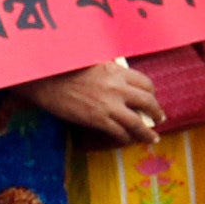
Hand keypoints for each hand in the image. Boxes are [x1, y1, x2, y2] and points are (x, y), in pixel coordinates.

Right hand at [24, 60, 164, 143]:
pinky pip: (119, 132)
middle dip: (156, 113)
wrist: (45, 80)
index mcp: (118, 72)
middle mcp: (118, 88)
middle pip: (148, 102)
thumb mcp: (93, 63)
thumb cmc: (64, 69)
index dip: (151, 93)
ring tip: (152, 138)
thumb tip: (120, 79)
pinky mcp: (98, 119)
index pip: (146, 83)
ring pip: (138, 122)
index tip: (151, 98)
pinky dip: (126, 138)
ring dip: (147, 133)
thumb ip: (110, 72)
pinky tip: (127, 140)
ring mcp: (109, 105)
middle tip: (159, 119)